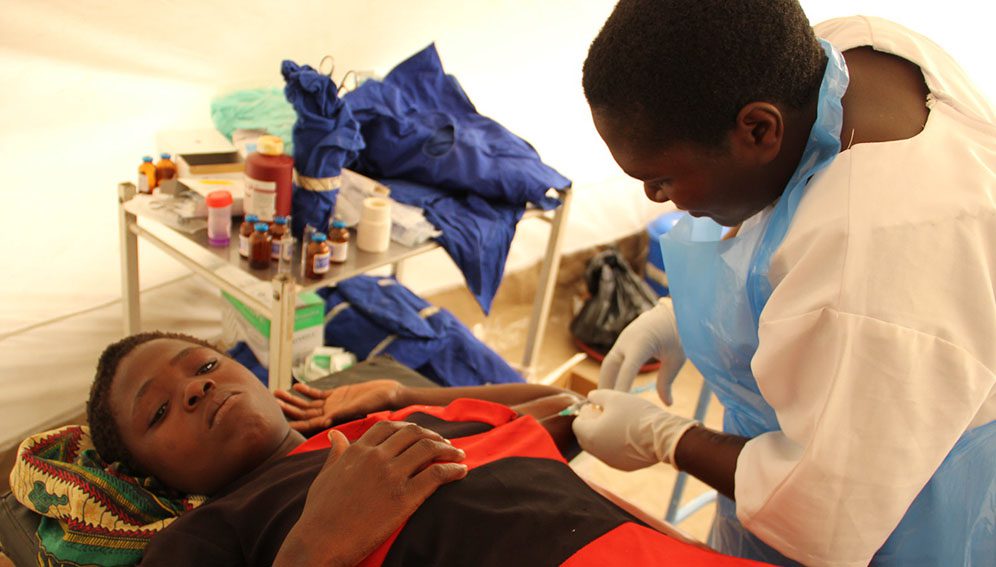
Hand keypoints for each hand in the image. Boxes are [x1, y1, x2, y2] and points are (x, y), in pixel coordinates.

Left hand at [274, 380, 402, 432]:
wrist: (391, 395)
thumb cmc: (379, 405)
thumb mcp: (360, 409)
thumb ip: (343, 414)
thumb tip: (325, 423)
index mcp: (334, 422)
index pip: (308, 425)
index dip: (293, 423)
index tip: (277, 422)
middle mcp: (330, 415)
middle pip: (304, 413)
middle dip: (288, 408)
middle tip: (272, 400)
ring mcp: (333, 405)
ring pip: (308, 404)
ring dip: (293, 399)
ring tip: (277, 391)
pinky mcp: (338, 395)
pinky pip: (319, 394)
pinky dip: (308, 390)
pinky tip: (297, 385)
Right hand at [276, 421, 466, 566]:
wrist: (320, 542)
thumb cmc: (319, 514)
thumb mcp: (325, 476)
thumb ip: (336, 453)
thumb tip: (337, 435)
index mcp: (358, 451)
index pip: (390, 426)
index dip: (410, 427)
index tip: (421, 434)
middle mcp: (376, 457)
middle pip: (413, 433)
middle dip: (433, 435)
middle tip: (445, 443)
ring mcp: (391, 476)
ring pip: (429, 449)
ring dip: (449, 449)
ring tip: (458, 455)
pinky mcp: (404, 498)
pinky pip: (437, 474)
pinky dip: (453, 469)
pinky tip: (461, 471)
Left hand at [571, 389, 697, 470]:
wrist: (663, 437)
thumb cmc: (637, 414)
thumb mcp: (614, 397)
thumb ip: (597, 395)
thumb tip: (590, 396)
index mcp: (590, 435)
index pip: (577, 424)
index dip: (586, 413)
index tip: (598, 406)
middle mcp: (597, 453)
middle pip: (586, 437)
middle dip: (592, 425)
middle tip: (608, 413)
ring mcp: (610, 462)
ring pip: (599, 447)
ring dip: (603, 435)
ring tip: (620, 422)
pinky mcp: (624, 467)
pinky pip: (613, 454)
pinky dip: (615, 445)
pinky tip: (630, 435)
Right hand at [599, 297, 685, 404]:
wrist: (675, 310)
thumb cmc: (679, 334)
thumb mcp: (676, 359)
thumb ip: (667, 381)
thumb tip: (668, 404)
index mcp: (641, 344)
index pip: (627, 371)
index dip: (621, 388)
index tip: (617, 406)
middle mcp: (627, 340)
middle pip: (609, 367)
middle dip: (605, 386)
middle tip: (602, 407)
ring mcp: (623, 338)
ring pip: (608, 363)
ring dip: (606, 379)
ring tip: (605, 400)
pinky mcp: (624, 339)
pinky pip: (614, 358)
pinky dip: (612, 372)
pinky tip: (613, 385)